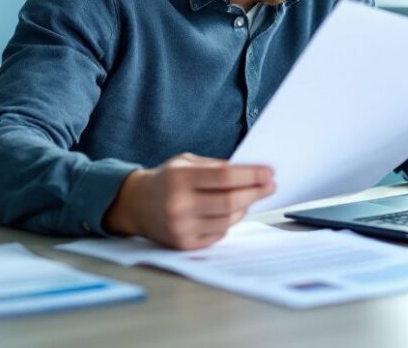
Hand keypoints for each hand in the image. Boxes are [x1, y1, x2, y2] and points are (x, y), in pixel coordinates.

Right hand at [103, 153, 275, 249]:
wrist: (136, 205)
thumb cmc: (166, 180)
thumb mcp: (185, 162)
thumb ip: (216, 166)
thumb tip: (252, 172)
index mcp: (179, 178)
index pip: (225, 177)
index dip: (251, 175)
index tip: (269, 172)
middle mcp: (179, 204)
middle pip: (229, 201)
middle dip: (255, 192)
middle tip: (270, 186)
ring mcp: (181, 227)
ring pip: (227, 220)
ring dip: (244, 207)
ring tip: (251, 196)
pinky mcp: (184, 244)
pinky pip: (219, 234)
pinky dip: (230, 222)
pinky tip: (232, 211)